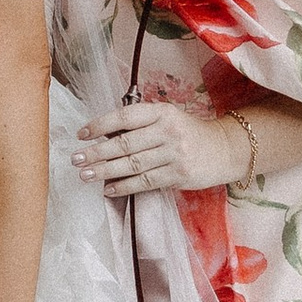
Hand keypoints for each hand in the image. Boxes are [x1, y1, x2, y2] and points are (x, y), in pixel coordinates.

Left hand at [71, 100, 247, 201]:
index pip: (125, 116)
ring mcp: (174, 154)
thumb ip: (141, 125)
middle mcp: (168, 131)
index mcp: (162, 112)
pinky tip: (108, 189)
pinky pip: (145, 182)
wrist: (225, 148)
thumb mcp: (168, 118)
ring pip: (132, 165)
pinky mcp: (178, 175)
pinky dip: (124, 187)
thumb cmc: (188, 133)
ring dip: (105, 171)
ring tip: (85, 174)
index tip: (82, 134)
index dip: (100, 125)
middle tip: (75, 159)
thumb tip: (104, 137)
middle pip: (125, 144)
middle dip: (96, 153)